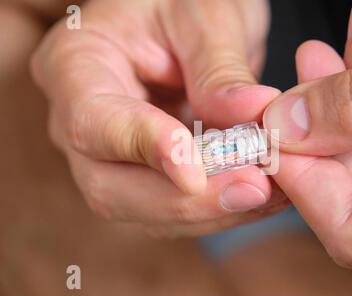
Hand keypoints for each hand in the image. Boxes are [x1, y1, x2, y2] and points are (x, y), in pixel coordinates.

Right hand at [31, 0, 285, 236]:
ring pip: (148, 210)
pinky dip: (220, 207)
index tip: (194, 173)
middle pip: (112, 188)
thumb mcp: (204, 15)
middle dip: (186, 201)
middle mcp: (84, 122)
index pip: (94, 123)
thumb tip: (250, 114)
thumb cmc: (179, 2)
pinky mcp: (148, 173)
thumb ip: (220, 67)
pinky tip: (261, 195)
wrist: (179, 18)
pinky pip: (177, 207)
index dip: (144, 150)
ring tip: (269, 193)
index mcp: (76, 66)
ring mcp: (114, 155)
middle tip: (253, 190)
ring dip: (211, 211)